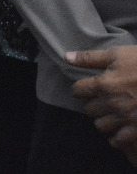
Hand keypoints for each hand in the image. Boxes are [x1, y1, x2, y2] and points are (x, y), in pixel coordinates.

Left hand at [69, 47, 136, 162]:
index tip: (87, 88)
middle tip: (103, 100)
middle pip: (89, 109)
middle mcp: (112, 104)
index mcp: (104, 84)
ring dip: (104, 119)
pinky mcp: (136, 130)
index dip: (81, 88)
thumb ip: (90, 58)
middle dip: (94, 104)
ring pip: (100, 125)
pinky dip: (116, 136)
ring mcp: (125, 119)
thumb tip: (66, 57)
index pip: (78, 91)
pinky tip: (121, 127)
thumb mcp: (118, 54)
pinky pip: (117, 141)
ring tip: (112, 113)